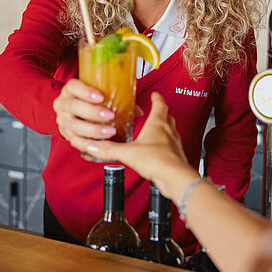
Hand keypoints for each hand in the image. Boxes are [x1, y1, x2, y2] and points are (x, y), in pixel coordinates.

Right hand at [52, 79, 117, 146]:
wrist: (75, 115)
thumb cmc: (91, 103)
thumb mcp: (99, 96)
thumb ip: (117, 100)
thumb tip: (139, 111)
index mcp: (70, 90)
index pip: (73, 86)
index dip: (85, 91)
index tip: (101, 97)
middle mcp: (63, 104)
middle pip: (73, 106)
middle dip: (93, 112)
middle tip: (110, 115)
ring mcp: (63, 120)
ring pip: (74, 125)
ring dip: (93, 129)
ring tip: (110, 132)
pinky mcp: (66, 135)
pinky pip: (75, 141)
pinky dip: (89, 143)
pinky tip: (101, 144)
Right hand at [76, 92, 198, 198]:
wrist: (174, 177)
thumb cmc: (158, 160)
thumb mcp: (128, 153)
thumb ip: (110, 149)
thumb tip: (95, 146)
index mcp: (158, 124)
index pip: (160, 104)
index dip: (157, 98)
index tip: (155, 94)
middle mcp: (168, 131)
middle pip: (167, 117)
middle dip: (161, 112)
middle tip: (155, 111)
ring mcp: (174, 144)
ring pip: (170, 131)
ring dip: (163, 129)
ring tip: (154, 132)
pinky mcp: (175, 156)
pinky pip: (170, 146)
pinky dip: (164, 145)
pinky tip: (156, 151)